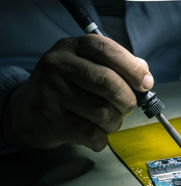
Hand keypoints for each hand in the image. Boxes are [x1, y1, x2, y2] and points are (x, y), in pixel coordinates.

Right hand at [2, 34, 152, 150]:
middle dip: (127, 100)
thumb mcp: (90, 65)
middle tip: (127, 107)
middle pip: (108, 83)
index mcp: (74, 46)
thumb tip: (145, 77)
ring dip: (115, 122)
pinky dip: (101, 139)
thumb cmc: (70, 86)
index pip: (108, 51)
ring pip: (102, 112)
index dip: (133, 69)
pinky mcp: (49, 119)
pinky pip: (90, 133)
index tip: (146, 84)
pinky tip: (97, 135)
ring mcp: (51, 92)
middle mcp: (58, 64)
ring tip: (109, 121)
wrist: (28, 109)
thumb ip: (119, 66)